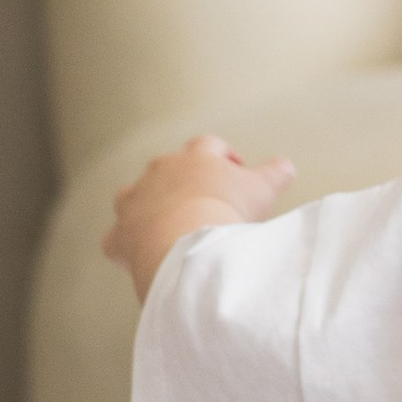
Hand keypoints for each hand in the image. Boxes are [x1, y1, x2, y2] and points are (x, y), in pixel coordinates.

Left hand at [104, 132, 295, 301]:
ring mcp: (135, 201)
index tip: (234, 170)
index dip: (222, 157)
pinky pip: (116, 238)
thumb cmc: (226, 211)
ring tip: (167, 225)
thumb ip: (275, 173)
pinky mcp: (120, 234)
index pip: (209, 146)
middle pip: (168, 168)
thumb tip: (285, 166)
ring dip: (147, 207)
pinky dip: (124, 244)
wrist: (188, 243)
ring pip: (134, 196)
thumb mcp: (263, 189)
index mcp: (196, 157)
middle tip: (204, 202)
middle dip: (183, 182)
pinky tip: (136, 255)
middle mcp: (160, 172)